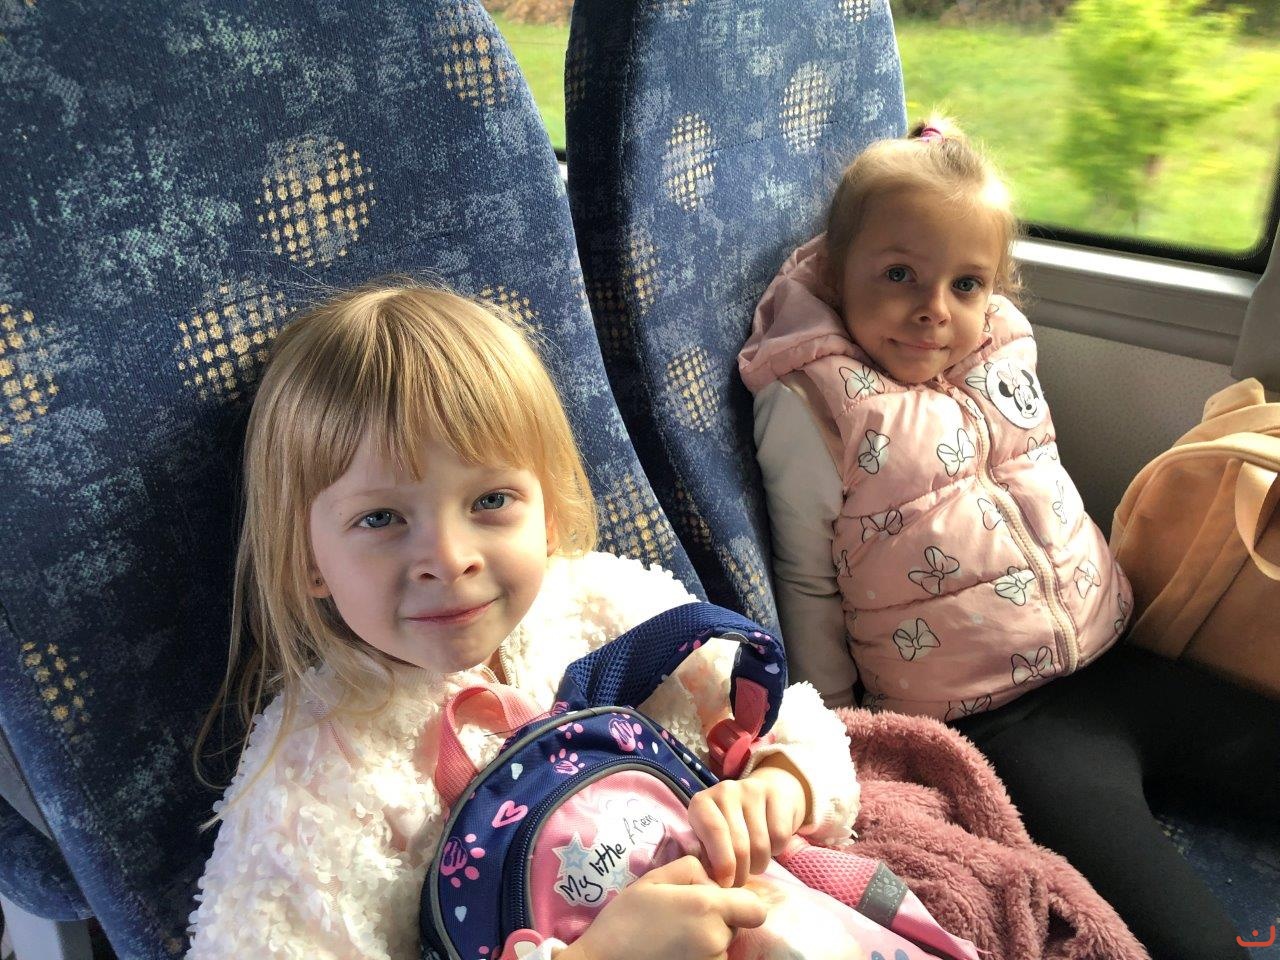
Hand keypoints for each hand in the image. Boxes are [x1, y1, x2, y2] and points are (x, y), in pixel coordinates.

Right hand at [562, 856, 767, 959]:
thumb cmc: (625, 920)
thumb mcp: (654, 879)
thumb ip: (691, 868)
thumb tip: (713, 877)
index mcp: (707, 907)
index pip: (756, 909)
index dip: (741, 903)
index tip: (718, 901)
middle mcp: (716, 939)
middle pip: (736, 926)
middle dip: (717, 919)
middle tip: (681, 918)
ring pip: (722, 946)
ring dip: (706, 940)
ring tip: (672, 938)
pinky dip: (698, 956)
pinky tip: (672, 952)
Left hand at [687, 760, 807, 887]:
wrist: (762, 795)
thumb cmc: (729, 827)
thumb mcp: (710, 839)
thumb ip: (707, 858)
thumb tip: (713, 885)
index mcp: (702, 803)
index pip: (714, 831)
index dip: (722, 862)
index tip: (727, 883)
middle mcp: (725, 791)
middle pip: (739, 843)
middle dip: (741, 872)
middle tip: (740, 882)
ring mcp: (752, 789)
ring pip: (760, 844)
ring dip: (758, 864)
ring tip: (753, 863)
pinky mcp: (776, 794)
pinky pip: (780, 836)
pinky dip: (777, 850)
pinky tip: (769, 846)